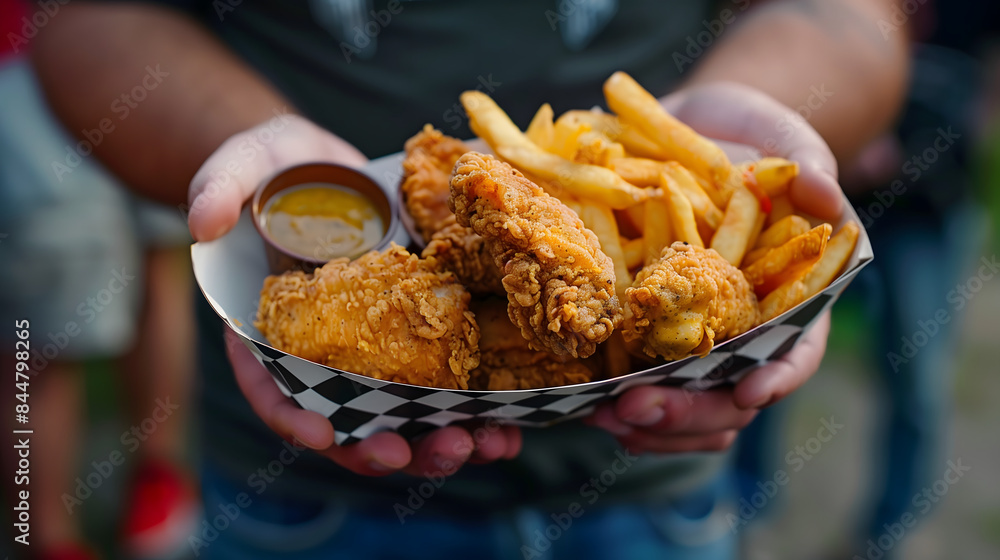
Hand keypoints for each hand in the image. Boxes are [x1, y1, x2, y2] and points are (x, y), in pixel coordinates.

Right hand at [192, 116, 520, 475]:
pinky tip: (508, 425)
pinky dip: (477, 411)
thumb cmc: (278, 169)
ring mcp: (374, 352)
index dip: (292, 419)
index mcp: (271, 333)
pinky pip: (446, 387)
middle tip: (420, 455)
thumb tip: (202, 222)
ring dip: (442, 441)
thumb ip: (216, 189)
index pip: (272, 389)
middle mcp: (324, 356)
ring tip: (485, 446)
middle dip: (383, 448)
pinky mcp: (420, 338)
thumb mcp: (240, 166)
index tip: (323, 436)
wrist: (333, 167)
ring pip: (404, 418)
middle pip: (347, 423)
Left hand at [588, 81, 840, 452]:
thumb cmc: (752, 140)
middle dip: (688, 410)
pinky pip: (640, 385)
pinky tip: (592, 409)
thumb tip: (825, 194)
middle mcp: (745, 329)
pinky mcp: (651, 334)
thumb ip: (810, 167)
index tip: (748, 392)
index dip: (777, 377)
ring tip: (605, 417)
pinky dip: (620, 406)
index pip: (796, 352)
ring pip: (685, 405)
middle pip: (730, 395)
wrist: (696, 135)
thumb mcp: (785, 140)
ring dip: (647, 422)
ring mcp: (698, 338)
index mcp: (790, 298)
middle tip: (639, 408)